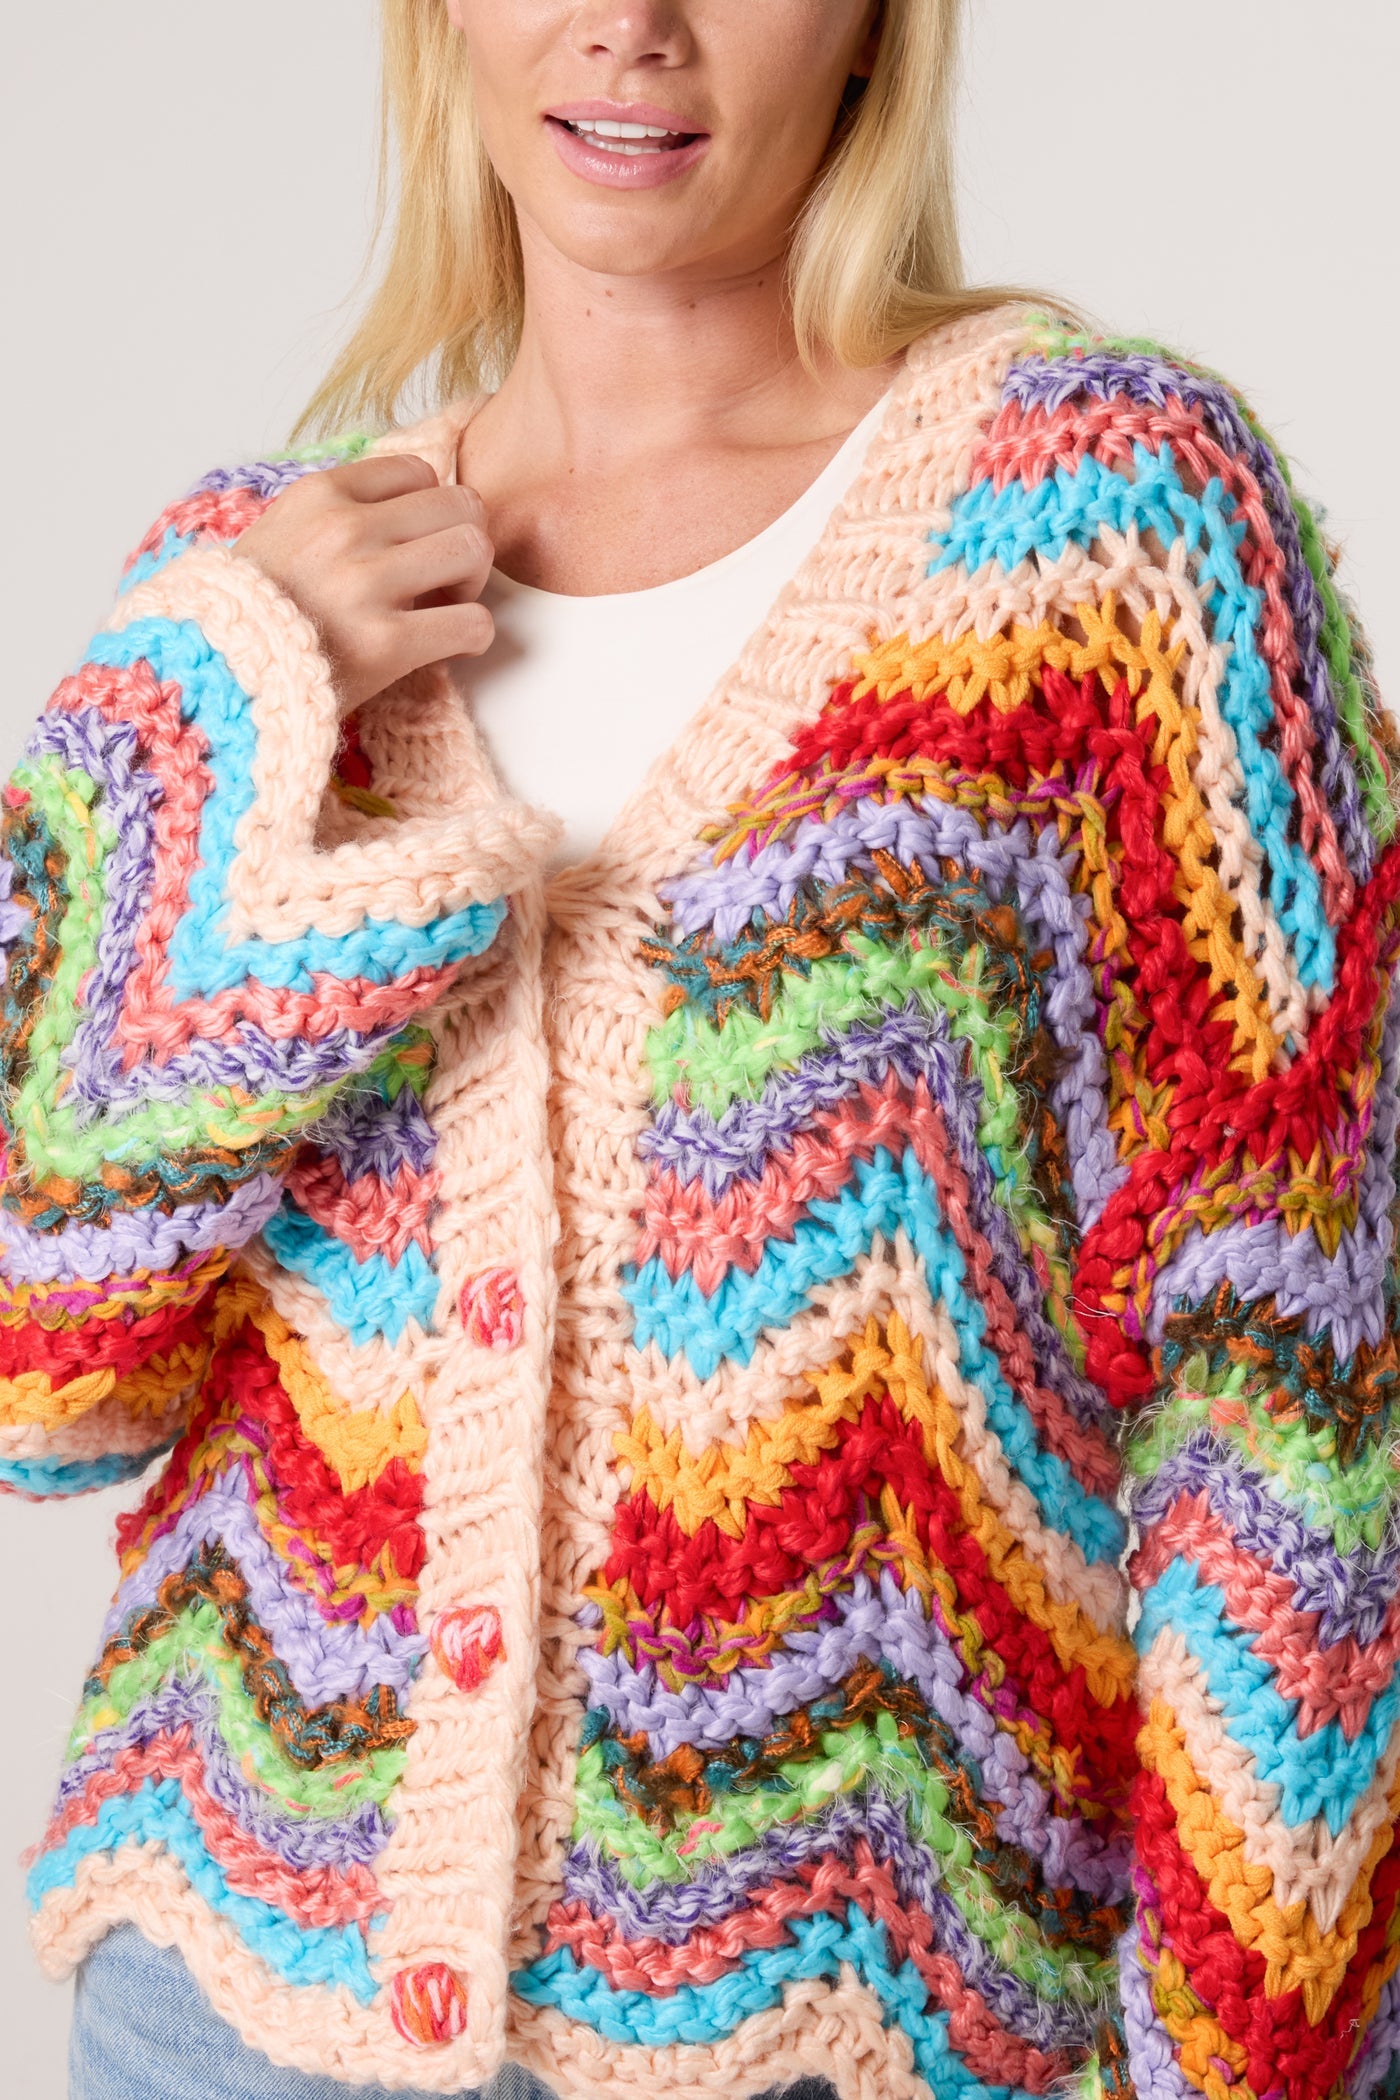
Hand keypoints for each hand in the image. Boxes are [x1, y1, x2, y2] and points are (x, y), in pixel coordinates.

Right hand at [231, 454, 494, 712]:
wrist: (217, 676)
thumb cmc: (255, 611)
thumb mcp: (283, 532)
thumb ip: (340, 512)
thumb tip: (413, 500)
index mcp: (321, 494)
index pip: (420, 471)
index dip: (431, 510)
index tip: (415, 544)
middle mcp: (345, 530)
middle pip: (461, 505)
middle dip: (463, 541)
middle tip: (442, 580)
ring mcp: (365, 585)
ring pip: (474, 550)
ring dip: (472, 584)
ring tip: (443, 609)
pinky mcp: (386, 644)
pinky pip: (474, 623)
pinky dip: (473, 636)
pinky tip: (448, 646)